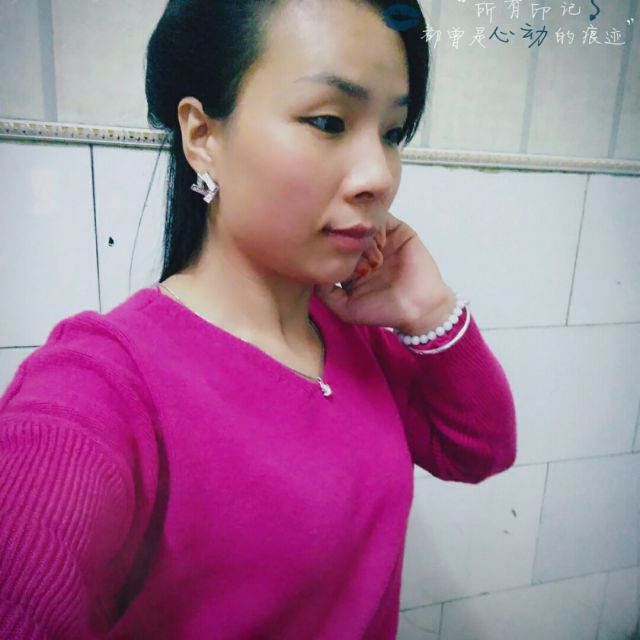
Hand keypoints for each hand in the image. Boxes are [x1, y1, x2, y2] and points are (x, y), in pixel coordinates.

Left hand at [314, 211, 455, 331]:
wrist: (419, 309)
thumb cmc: (383, 311)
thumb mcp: (345, 308)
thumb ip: (324, 293)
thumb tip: (312, 270)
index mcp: (349, 265)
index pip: (331, 248)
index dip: (332, 254)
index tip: (342, 268)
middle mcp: (363, 250)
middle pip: (345, 232)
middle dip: (349, 244)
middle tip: (361, 265)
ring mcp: (381, 239)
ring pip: (362, 224)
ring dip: (364, 238)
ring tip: (374, 259)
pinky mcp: (398, 231)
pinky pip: (383, 217)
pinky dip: (379, 227)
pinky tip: (381, 245)